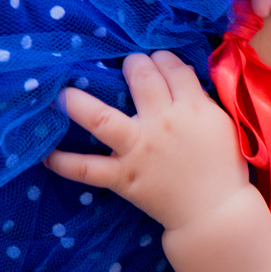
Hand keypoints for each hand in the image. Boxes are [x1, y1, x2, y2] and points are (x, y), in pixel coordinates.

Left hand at [45, 51, 249, 231]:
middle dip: (133, 65)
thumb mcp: (222, 125)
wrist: (216, 212)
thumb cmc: (225, 168)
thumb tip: (179, 82)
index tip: (158, 60)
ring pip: (100, 118)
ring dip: (78, 102)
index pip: (173, 68)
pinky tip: (45, 154)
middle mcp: (162, 122)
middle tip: (128, 66)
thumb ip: (201, 102)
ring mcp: (138, 149)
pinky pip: (85, 168)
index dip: (163, 59)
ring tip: (62, 93)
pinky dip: (63, 162)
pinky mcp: (123, 177)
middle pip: (141, 78)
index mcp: (193, 108)